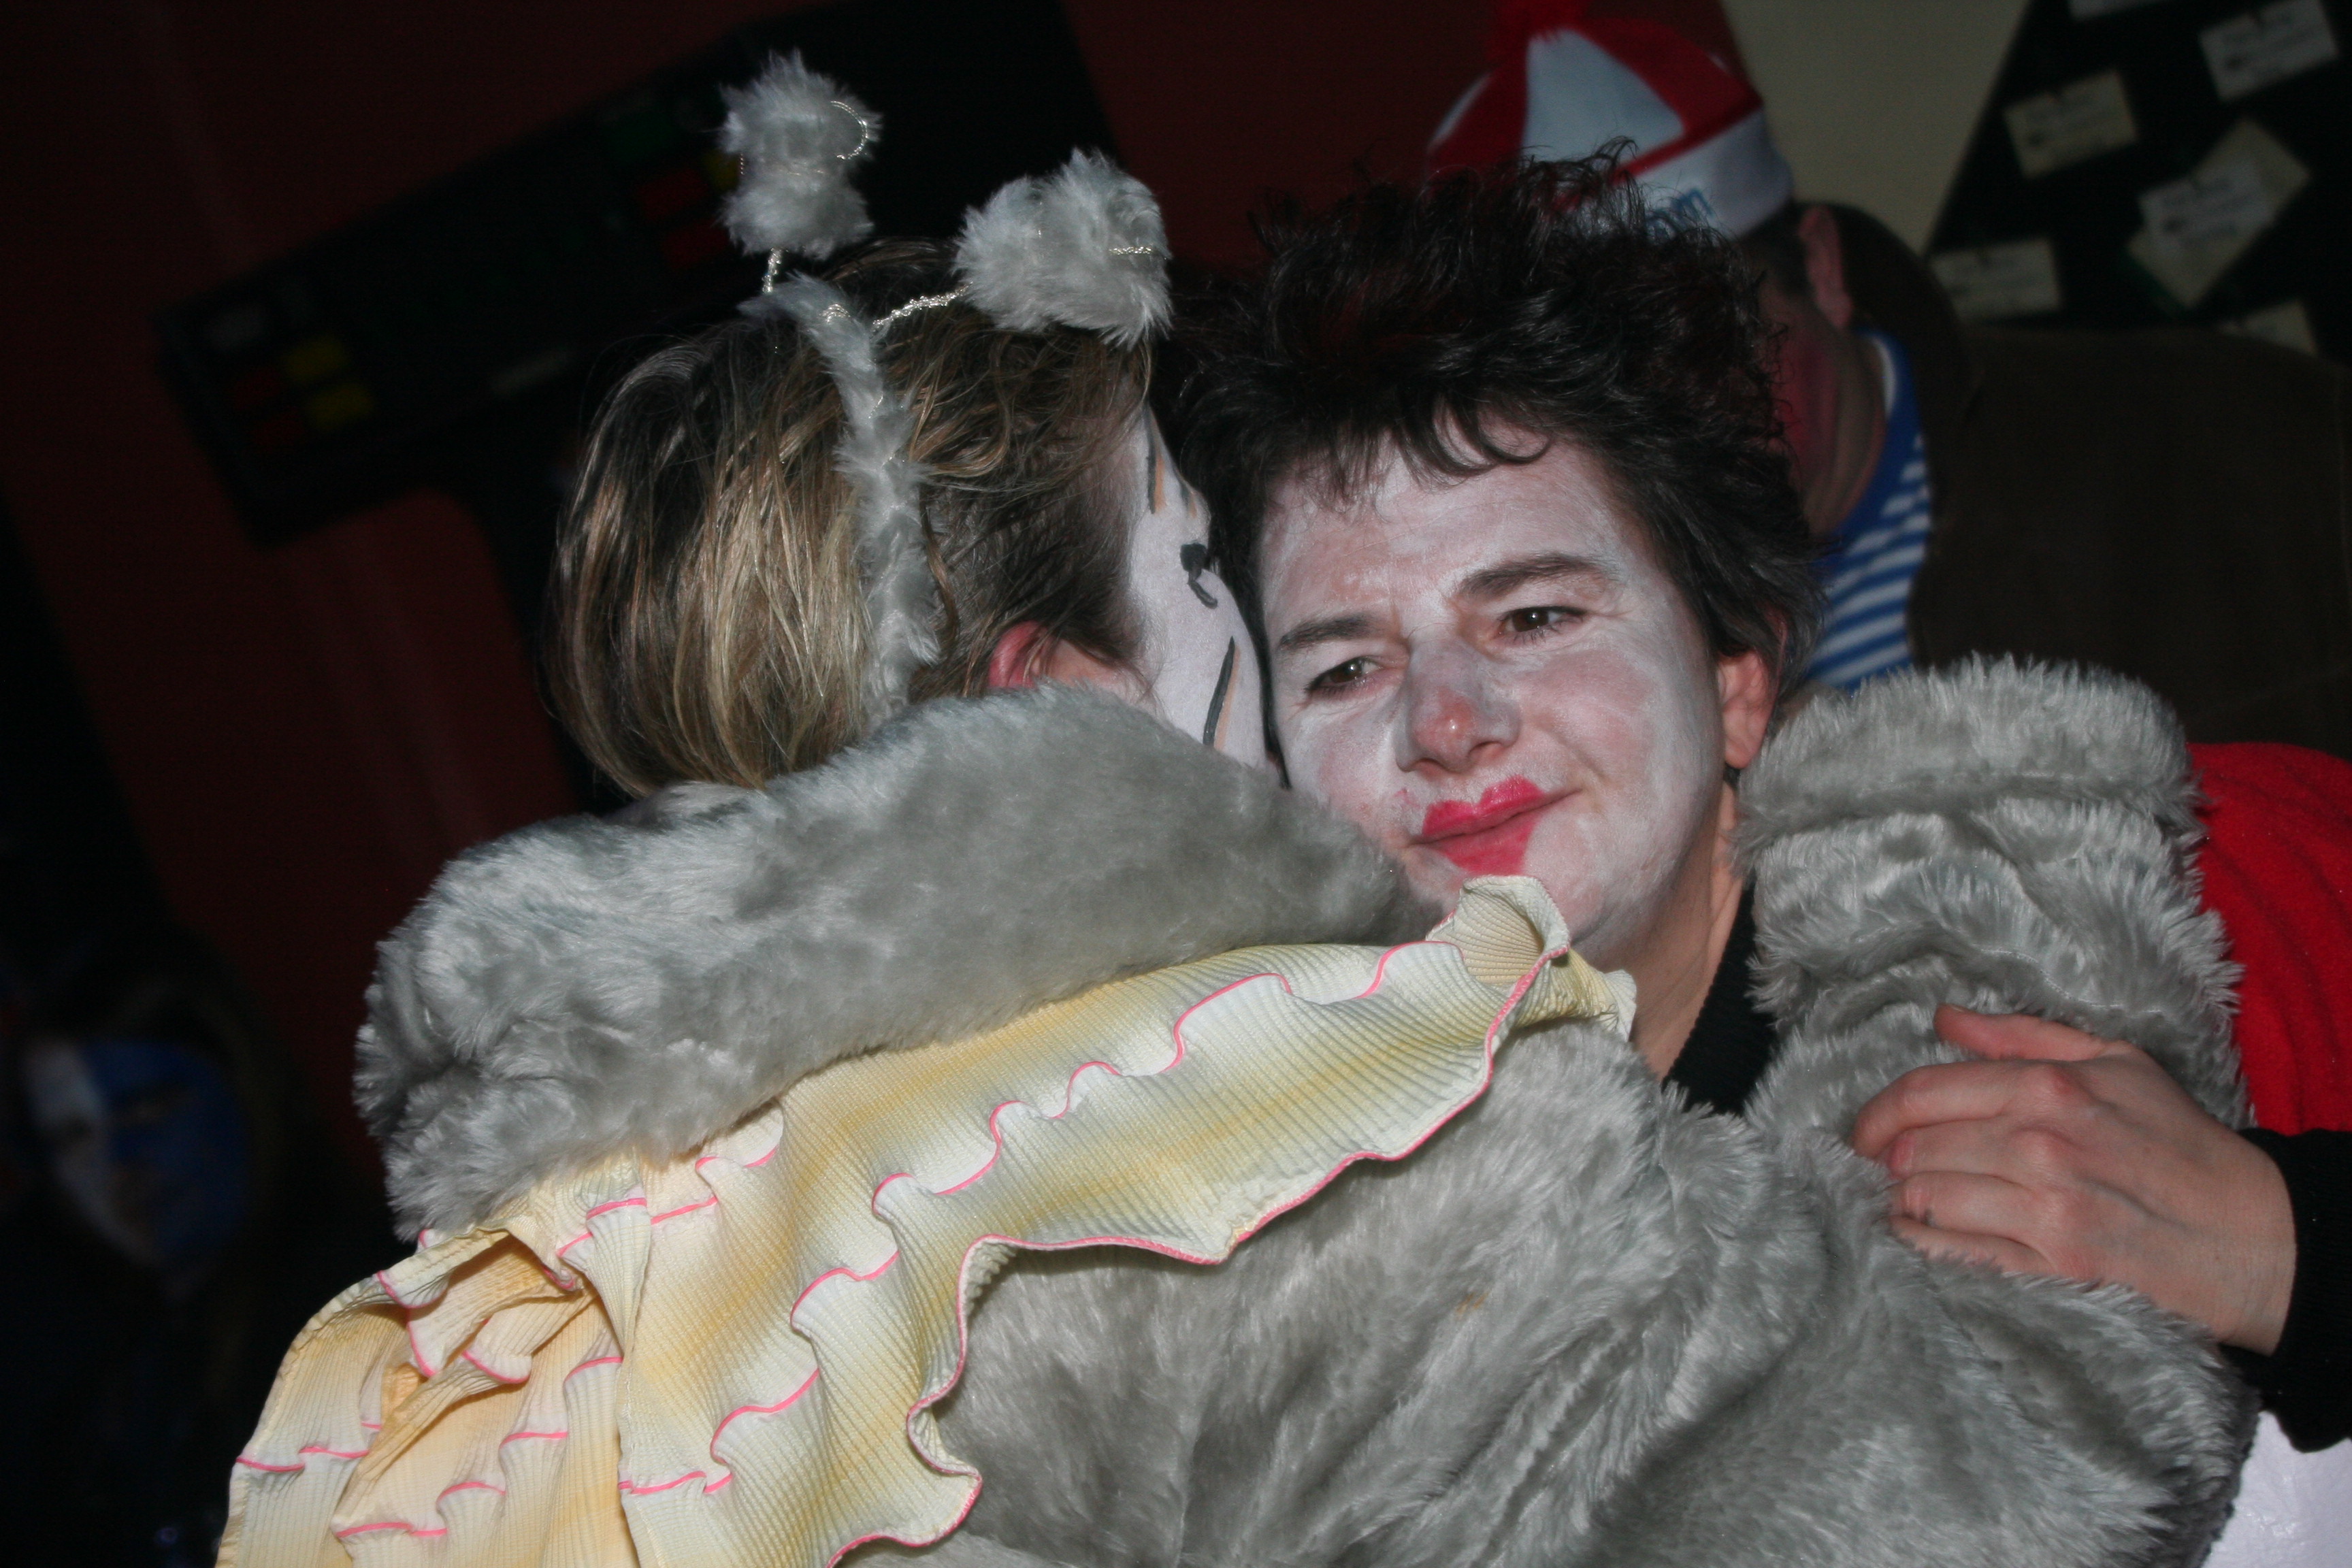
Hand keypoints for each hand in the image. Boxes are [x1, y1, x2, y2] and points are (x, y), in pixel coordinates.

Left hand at [1850, 1006, 2294, 1352]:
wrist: (2246, 1231)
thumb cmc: (2178, 1140)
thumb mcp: (2114, 1061)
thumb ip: (2022, 1036)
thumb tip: (1947, 1017)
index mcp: (2047, 1088)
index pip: (1922, 1093)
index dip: (1876, 1112)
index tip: (1864, 1129)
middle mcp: (2037, 1146)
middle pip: (1913, 1148)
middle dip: (1886, 1157)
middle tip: (1884, 1165)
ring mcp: (2043, 1211)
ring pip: (1924, 1199)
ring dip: (1901, 1199)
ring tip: (1905, 1197)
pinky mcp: (2049, 1268)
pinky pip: (1950, 1252)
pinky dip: (1918, 1241)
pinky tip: (1916, 1232)